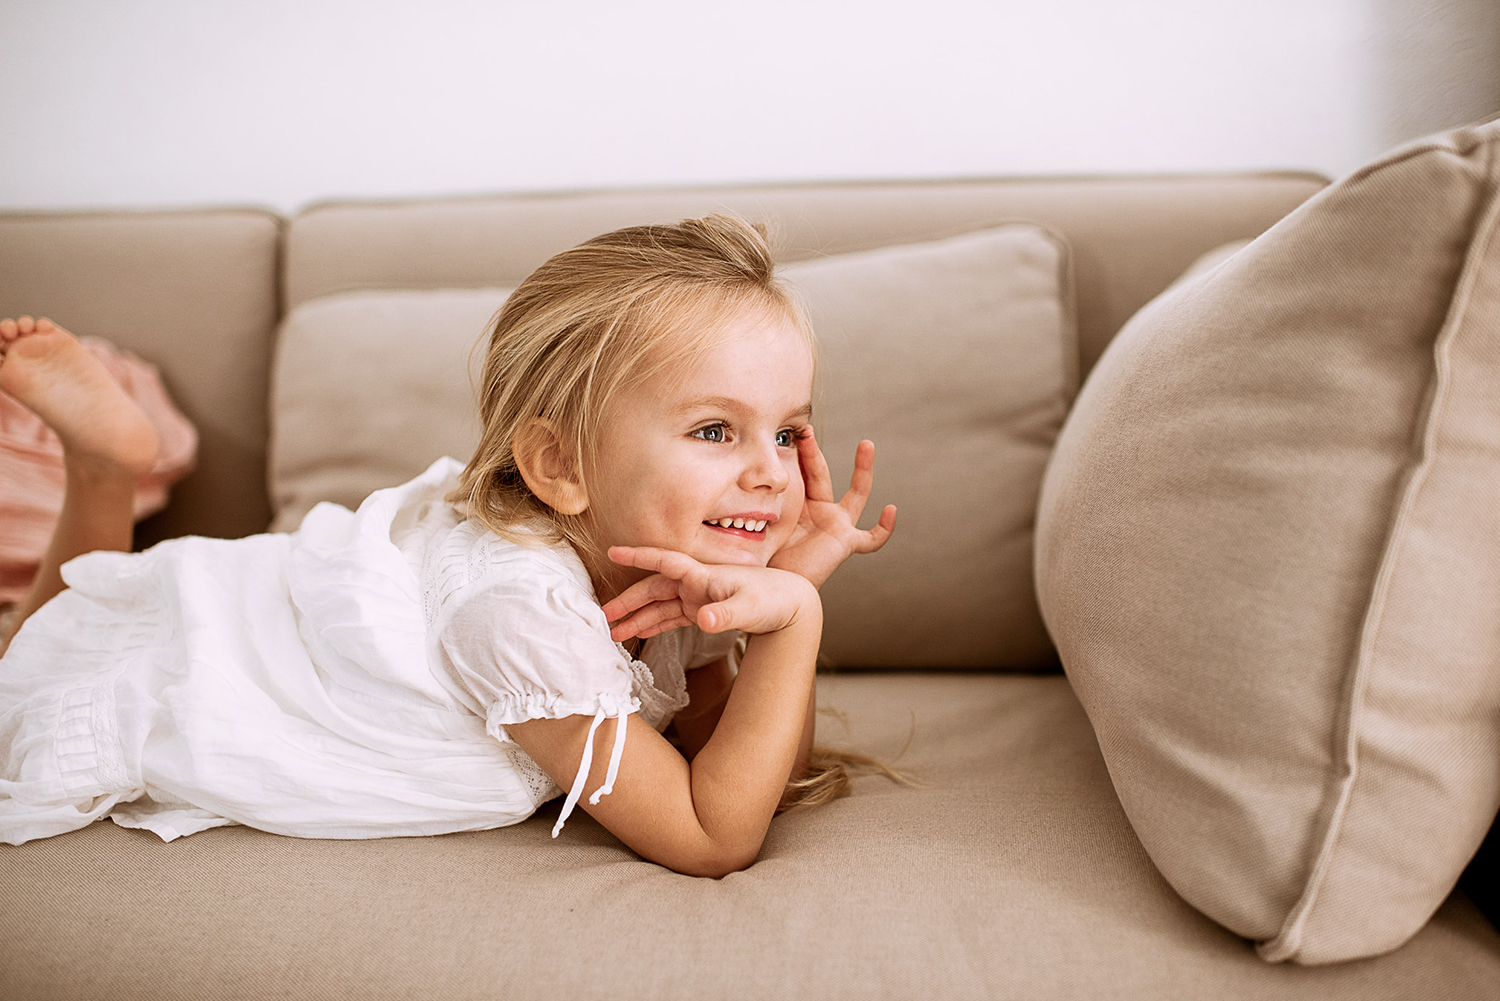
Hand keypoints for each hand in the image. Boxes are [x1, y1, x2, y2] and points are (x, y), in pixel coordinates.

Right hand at [602, 546, 817, 641]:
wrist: (794, 606)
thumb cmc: (775, 601)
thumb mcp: (750, 609)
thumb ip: (726, 616)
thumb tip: (704, 621)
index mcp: (703, 575)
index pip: (664, 562)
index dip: (638, 556)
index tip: (613, 552)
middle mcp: (696, 583)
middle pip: (654, 588)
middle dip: (628, 601)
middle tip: (603, 616)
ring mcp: (698, 597)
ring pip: (659, 604)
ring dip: (637, 617)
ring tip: (613, 632)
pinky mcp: (702, 611)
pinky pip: (671, 617)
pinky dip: (654, 625)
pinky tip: (638, 634)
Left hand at [768, 430, 896, 587]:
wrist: (777, 589)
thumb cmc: (767, 559)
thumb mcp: (762, 527)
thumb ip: (755, 507)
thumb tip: (733, 482)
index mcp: (800, 504)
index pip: (800, 472)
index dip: (797, 452)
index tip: (789, 431)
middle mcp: (821, 511)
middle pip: (822, 474)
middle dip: (814, 452)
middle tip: (806, 430)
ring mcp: (836, 526)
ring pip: (856, 494)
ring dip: (862, 469)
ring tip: (866, 444)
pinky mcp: (845, 543)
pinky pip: (871, 539)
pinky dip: (883, 528)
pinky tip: (890, 511)